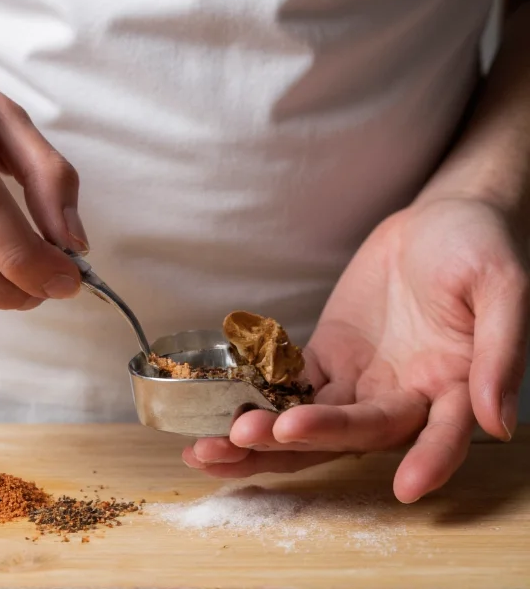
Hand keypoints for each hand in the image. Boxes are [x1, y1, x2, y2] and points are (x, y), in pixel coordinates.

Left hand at [186, 197, 528, 502]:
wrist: (437, 220)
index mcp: (451, 386)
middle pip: (352, 434)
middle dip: (302, 440)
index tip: (405, 489)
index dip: (427, 461)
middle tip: (248, 437)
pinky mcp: (327, 358)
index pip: (441, 435)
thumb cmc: (478, 247)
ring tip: (209, 447)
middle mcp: (402, 395)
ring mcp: (360, 380)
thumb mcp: (502, 286)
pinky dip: (254, 399)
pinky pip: (289, 386)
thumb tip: (498, 420)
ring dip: (262, 437)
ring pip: (310, 420)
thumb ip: (500, 351)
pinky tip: (216, 413)